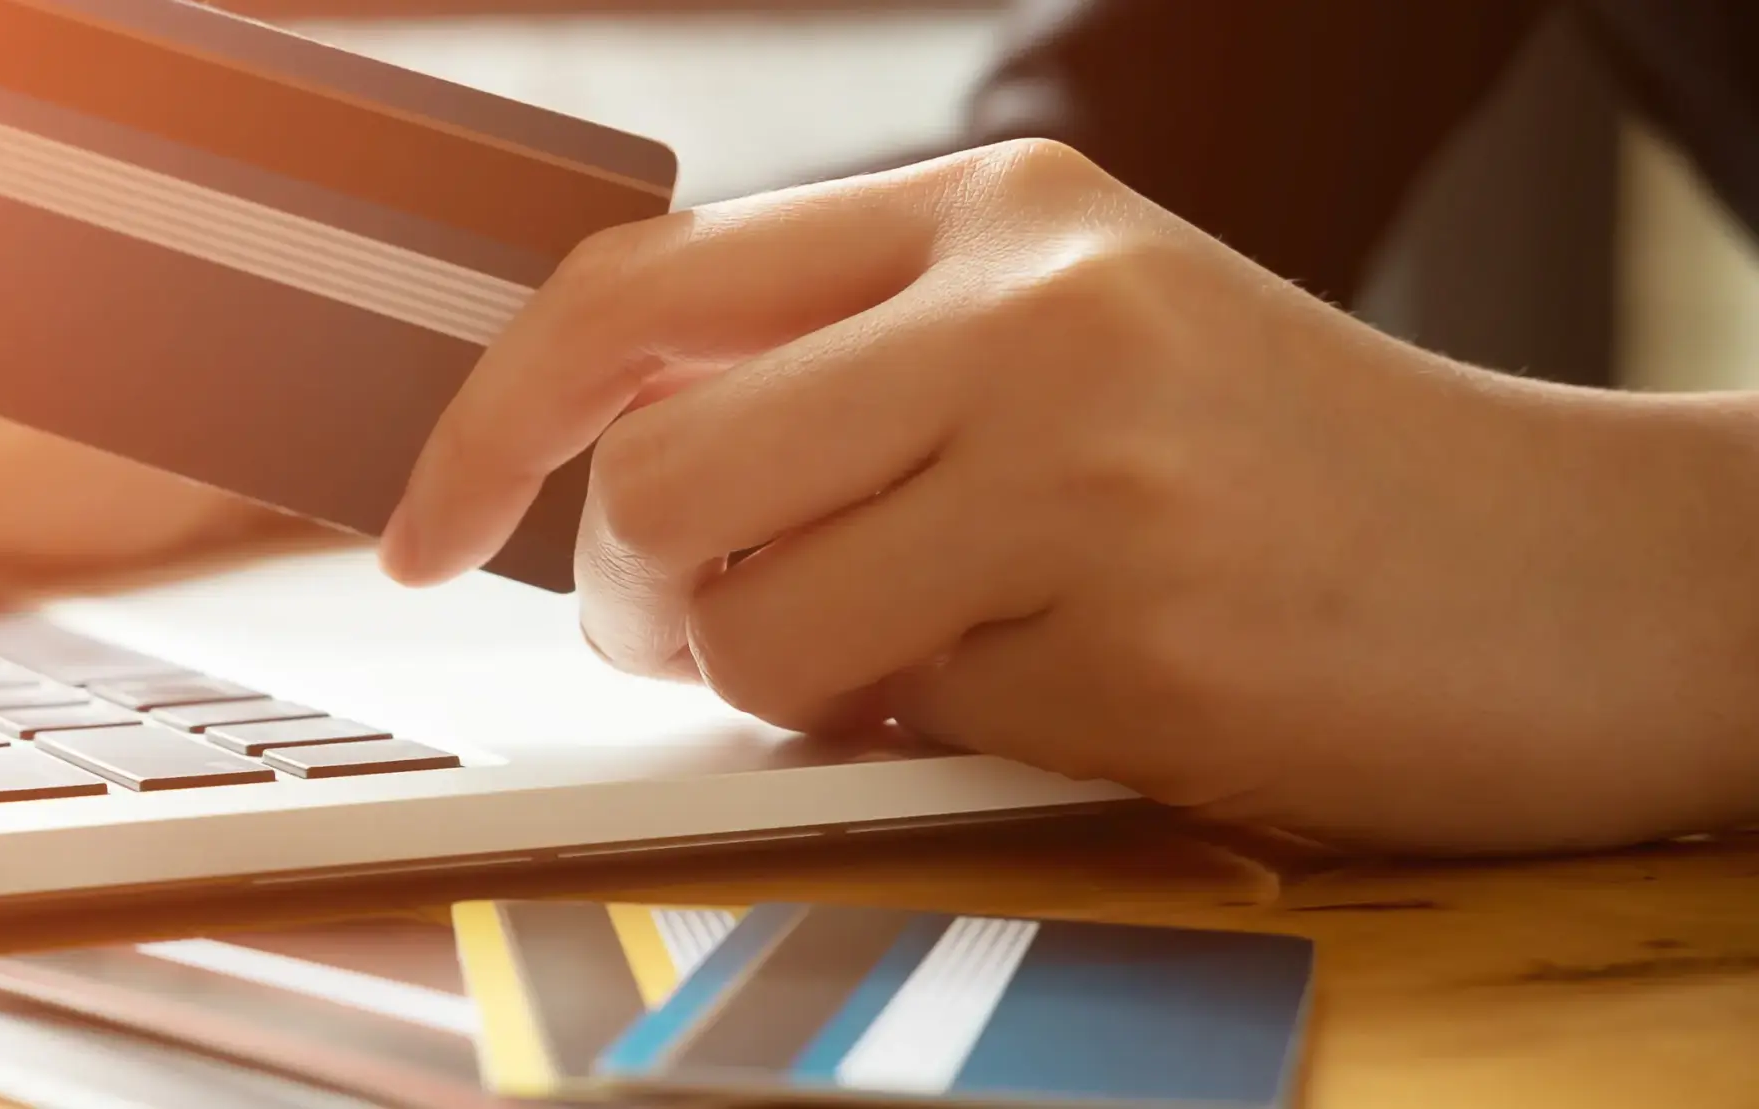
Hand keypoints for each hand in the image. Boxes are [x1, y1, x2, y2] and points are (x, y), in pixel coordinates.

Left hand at [381, 139, 1758, 853]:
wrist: (1583, 576)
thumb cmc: (1296, 474)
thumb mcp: (1068, 346)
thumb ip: (847, 374)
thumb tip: (601, 464)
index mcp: (993, 211)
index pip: (636, 290)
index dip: (487, 420)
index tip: (419, 524)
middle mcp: (1027, 304)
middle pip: (655, 470)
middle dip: (637, 593)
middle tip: (711, 629)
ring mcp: (1083, 460)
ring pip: (743, 614)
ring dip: (783, 681)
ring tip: (919, 659)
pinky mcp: (1134, 628)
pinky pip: (897, 724)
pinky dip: (934, 737)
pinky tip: (1062, 686)